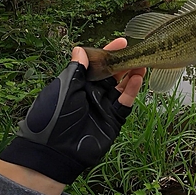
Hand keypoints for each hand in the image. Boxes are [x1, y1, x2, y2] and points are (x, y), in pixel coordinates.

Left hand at [0, 38, 145, 184]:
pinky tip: (137, 79)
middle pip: (112, 74)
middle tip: (137, 52)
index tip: (121, 41)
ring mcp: (103, 106)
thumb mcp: (64, 89)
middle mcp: (92, 94)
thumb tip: (80, 49)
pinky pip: (124, 103)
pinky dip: (132, 91)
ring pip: (121, 87)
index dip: (108, 52)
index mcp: (77, 84)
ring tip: (142, 64)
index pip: (96, 64)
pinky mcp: (113, 120)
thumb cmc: (53, 118)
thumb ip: (76, 70)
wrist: (55, 152)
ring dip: (132, 75)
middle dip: (125, 63)